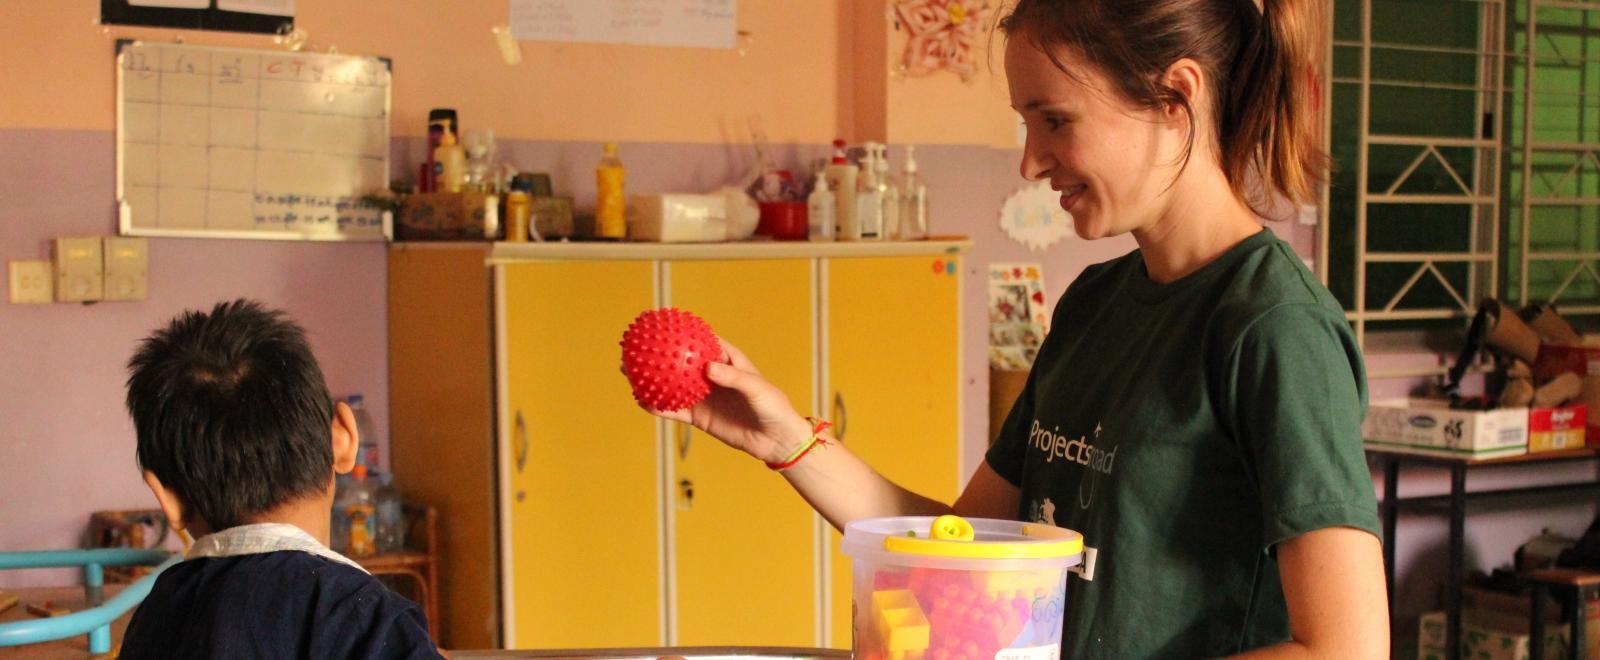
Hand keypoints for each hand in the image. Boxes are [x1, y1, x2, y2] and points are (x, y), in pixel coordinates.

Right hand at [637, 338, 812, 463]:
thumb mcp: (756, 388)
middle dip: (658, 353)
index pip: (701, 339)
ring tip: (629, 372)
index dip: (683, 329)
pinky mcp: (699, 417)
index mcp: (726, 359)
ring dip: (651, 378)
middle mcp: (711, 375)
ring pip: (671, 384)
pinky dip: (658, 406)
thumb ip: (733, 377)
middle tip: (636, 346)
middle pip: (679, 360)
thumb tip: (708, 367)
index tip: (662, 321)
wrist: (775, 440)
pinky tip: (642, 401)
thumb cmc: (772, 406)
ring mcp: (703, 396)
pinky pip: (674, 409)